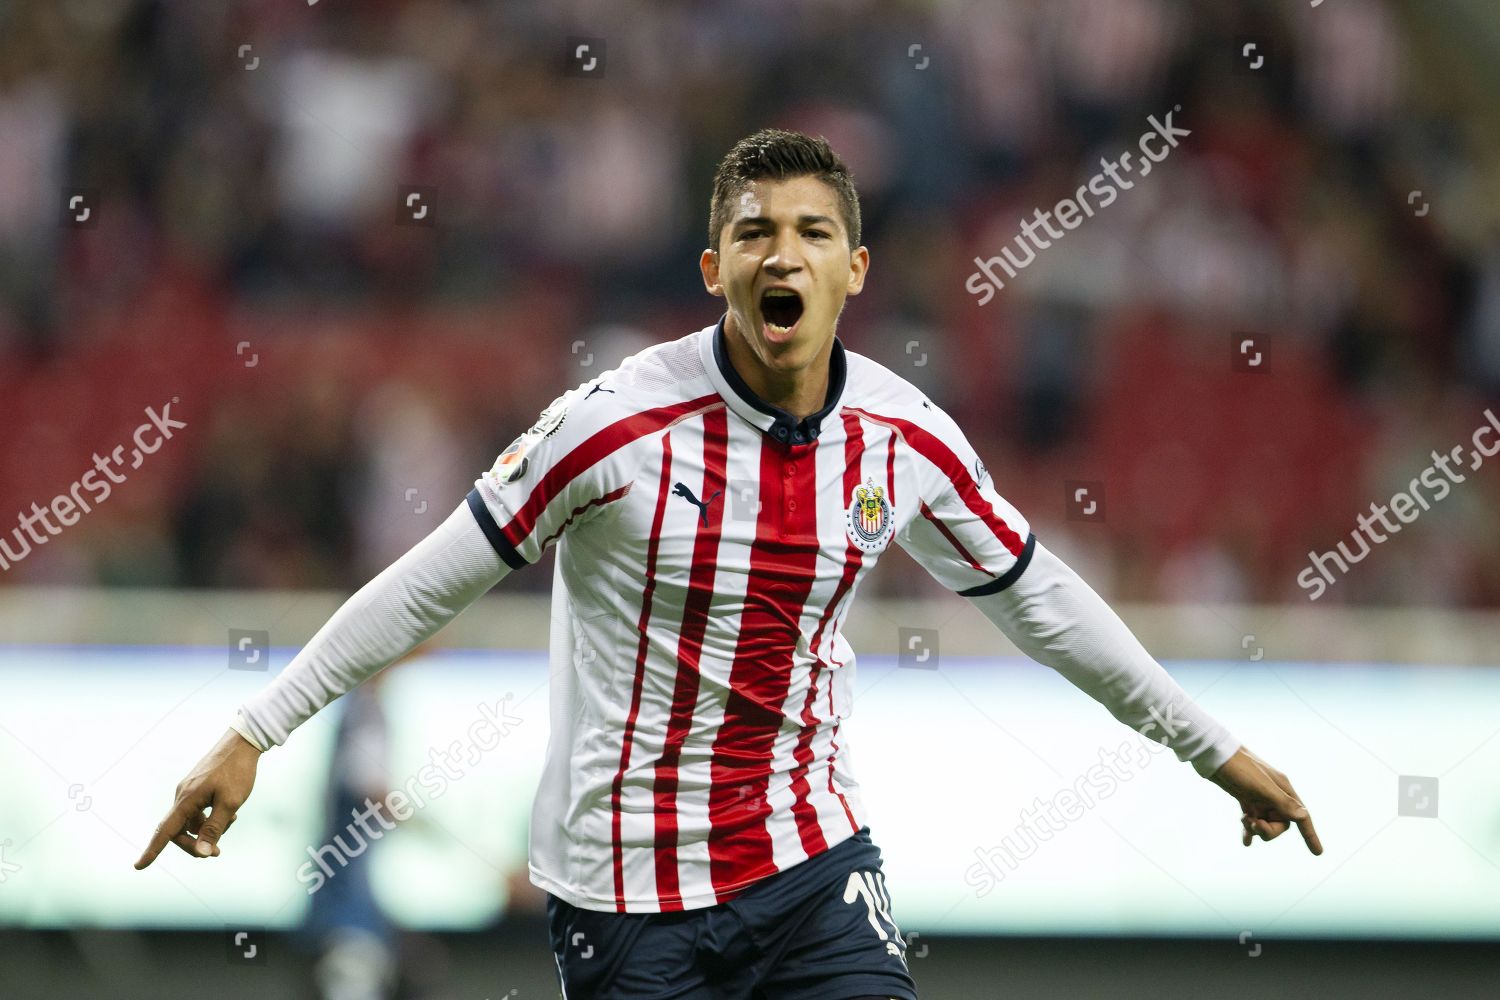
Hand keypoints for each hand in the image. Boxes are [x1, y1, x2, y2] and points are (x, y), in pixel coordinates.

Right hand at [134, 727, 260, 868]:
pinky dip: (211, 817)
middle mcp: (183, 795)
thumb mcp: (230, 803)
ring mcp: (190, 790)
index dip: (152, 850)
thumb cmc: (237, 771)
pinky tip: (231, 814)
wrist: (243, 743)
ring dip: (207, 829)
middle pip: (179, 830)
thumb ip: (214, 828)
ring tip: (231, 821)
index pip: (165, 831)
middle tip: (217, 852)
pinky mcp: (198, 786)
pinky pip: (198, 810)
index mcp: (187, 799)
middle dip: (195, 843)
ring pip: (191, 820)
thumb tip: (202, 853)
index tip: (139, 866)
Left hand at [1207, 746, 1322, 854]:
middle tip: (1254, 825)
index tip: (1317, 853)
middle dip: (1269, 830)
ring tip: (1244, 822)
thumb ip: (1282, 803)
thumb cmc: (1240, 768)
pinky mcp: (1245, 797)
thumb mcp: (1261, 787)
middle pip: (1281, 823)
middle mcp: (1274, 794)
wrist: (1214, 755)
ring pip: (1265, 822)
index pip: (1301, 816)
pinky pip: (1252, 818)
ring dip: (1256, 828)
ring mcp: (1259, 796)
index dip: (1310, 834)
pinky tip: (1246, 842)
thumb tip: (1303, 816)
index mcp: (1283, 789)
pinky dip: (1249, 830)